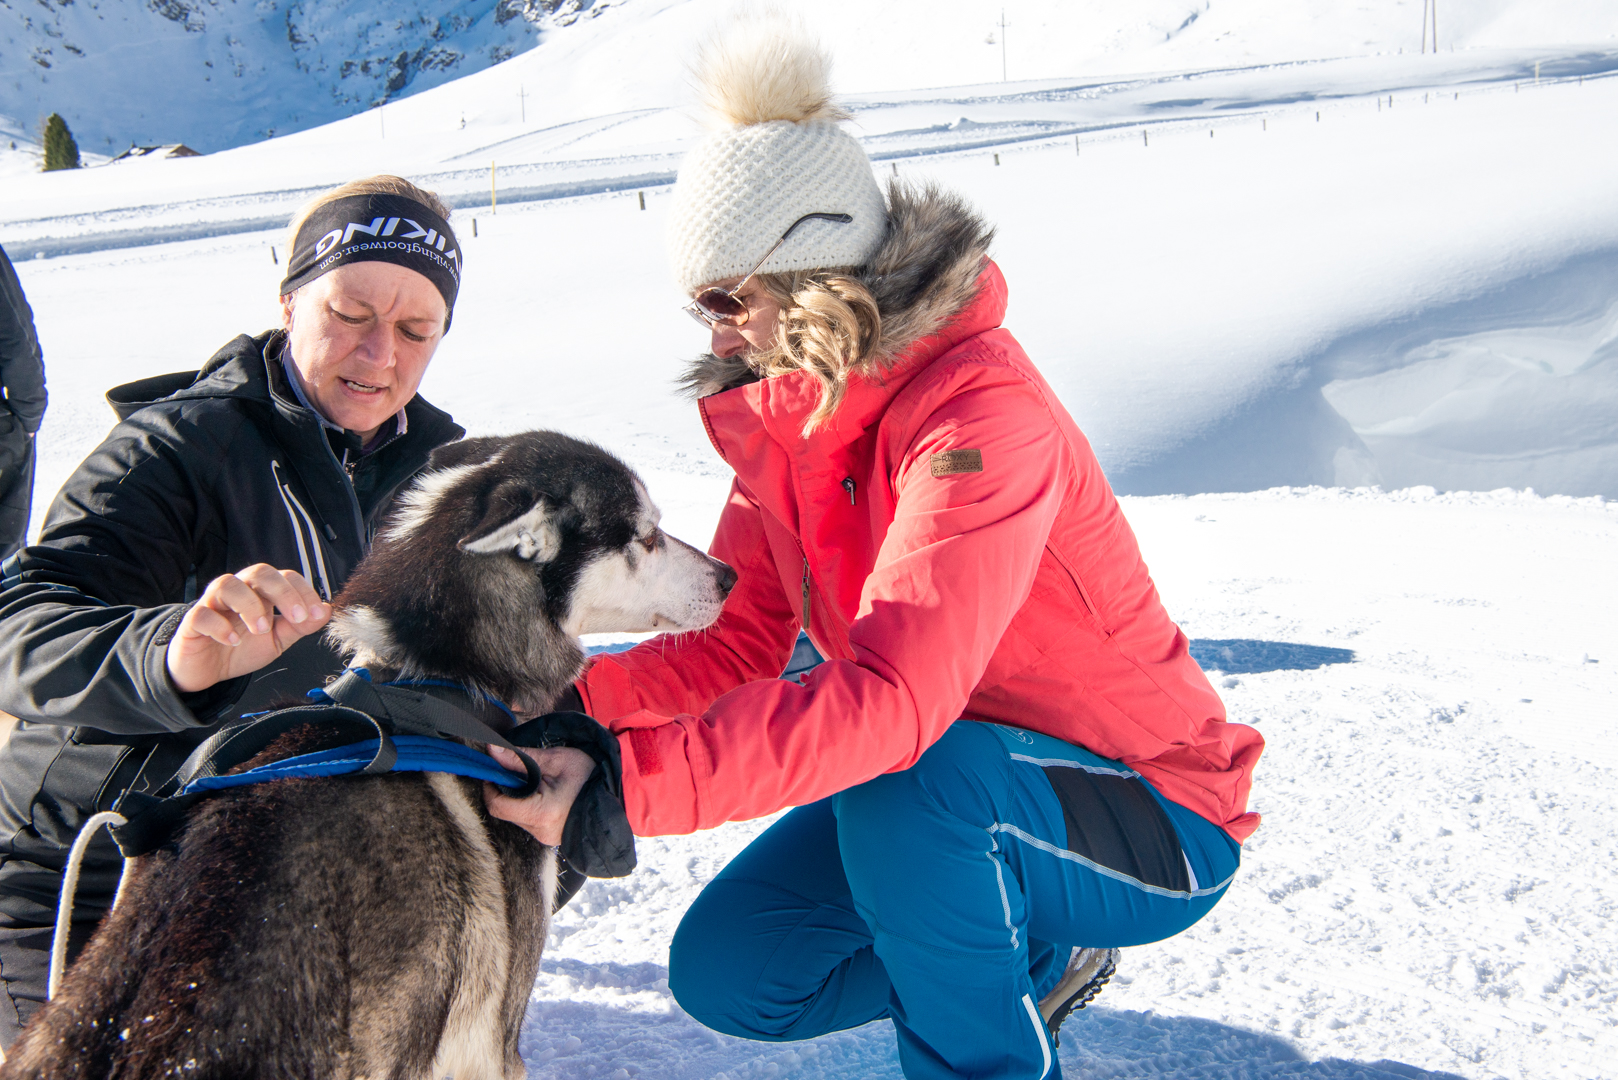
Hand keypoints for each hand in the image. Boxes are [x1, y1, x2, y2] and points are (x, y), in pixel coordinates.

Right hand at [165, 565, 330, 693]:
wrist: (208, 670)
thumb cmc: (242, 648)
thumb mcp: (278, 639)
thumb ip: (300, 626)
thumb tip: (327, 611)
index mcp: (261, 591)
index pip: (285, 576)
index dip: (303, 591)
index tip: (315, 613)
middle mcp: (238, 591)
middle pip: (259, 572)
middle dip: (282, 592)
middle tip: (296, 617)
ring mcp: (212, 603)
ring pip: (227, 584)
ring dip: (250, 605)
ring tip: (261, 629)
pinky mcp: (192, 622)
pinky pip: (201, 614)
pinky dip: (219, 625)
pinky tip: (232, 640)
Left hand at [483, 745, 596, 845]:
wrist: (617, 793)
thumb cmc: (591, 774)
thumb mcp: (556, 759)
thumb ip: (521, 758)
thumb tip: (493, 751)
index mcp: (542, 812)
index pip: (498, 805)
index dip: (491, 786)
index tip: (496, 770)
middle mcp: (541, 830)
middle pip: (505, 811)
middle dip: (506, 790)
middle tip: (519, 771)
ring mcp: (545, 837)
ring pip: (516, 817)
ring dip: (518, 798)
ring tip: (537, 781)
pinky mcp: (549, 837)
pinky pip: (528, 821)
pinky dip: (529, 805)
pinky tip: (544, 793)